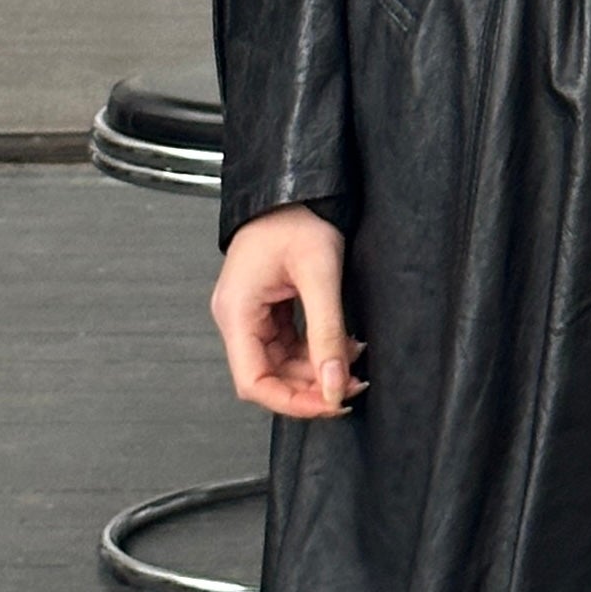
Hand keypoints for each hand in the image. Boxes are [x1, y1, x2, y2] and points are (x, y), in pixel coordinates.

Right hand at [211, 206, 365, 418]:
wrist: (295, 187)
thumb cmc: (296, 216)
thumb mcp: (319, 275)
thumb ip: (327, 333)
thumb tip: (333, 383)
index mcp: (237, 311)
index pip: (253, 382)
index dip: (290, 401)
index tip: (327, 404)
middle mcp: (238, 317)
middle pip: (269, 376)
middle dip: (311, 386)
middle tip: (350, 385)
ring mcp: (253, 313)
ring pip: (282, 363)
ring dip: (317, 370)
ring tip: (353, 365)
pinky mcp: (269, 308)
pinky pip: (289, 344)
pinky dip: (316, 351)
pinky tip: (342, 347)